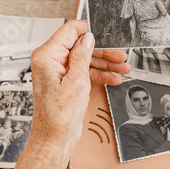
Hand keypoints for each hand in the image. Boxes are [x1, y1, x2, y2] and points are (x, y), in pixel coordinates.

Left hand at [29, 20, 130, 148]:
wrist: (55, 138)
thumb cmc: (58, 116)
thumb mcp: (76, 82)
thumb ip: (82, 56)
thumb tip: (88, 38)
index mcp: (47, 56)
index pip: (69, 31)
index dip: (89, 30)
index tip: (106, 32)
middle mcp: (51, 61)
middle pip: (81, 46)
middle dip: (103, 51)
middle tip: (120, 55)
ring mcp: (60, 71)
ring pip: (86, 59)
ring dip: (105, 63)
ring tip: (122, 68)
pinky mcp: (67, 81)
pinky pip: (86, 71)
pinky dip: (100, 74)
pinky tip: (114, 78)